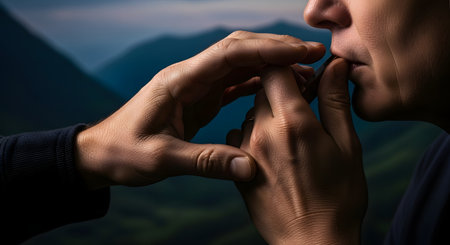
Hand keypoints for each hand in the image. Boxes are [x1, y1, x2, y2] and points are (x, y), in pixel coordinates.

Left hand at [74, 31, 325, 188]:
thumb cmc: (122, 153)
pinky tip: (277, 86)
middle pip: (239, 50)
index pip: (229, 54)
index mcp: (178, 81)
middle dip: (277, 49)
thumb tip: (250, 168)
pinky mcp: (198, 99)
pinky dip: (257, 81)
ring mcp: (195, 86)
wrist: (100, 153)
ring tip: (304, 71)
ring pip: (240, 64)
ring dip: (271, 64)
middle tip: (313, 54)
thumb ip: (205, 162)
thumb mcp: (160, 160)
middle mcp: (189, 76)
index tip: (302, 52)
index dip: (268, 50)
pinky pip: (233, 83)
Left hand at [227, 59, 366, 243]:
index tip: (305, 70)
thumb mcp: (346, 145)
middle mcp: (262, 132)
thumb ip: (334, 101)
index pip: (274, 70)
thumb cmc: (338, 197)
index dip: (287, 63)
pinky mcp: (240, 166)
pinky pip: (242, 134)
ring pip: (252, 111)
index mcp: (291, 122)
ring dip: (271, 110)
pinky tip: (276, 145)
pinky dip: (258, 131)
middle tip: (306, 98)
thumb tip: (333, 66)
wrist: (312, 241)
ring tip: (294, 128)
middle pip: (262, 88)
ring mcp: (246, 150)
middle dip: (282, 86)